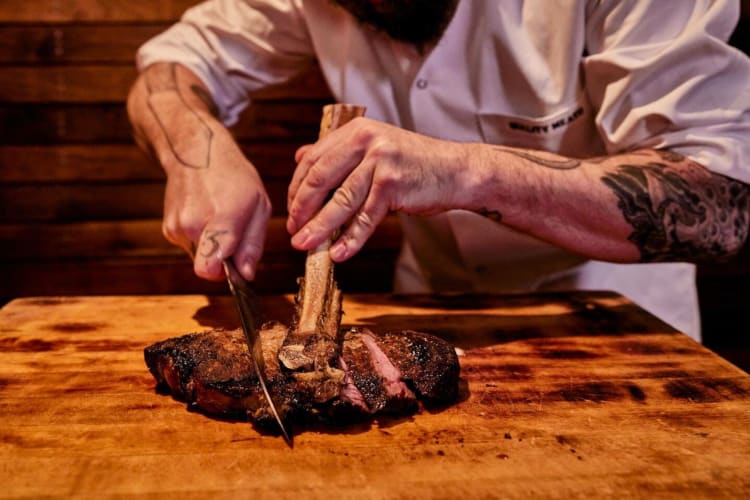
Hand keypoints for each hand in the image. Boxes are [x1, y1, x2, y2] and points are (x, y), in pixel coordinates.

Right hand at [161, 126, 270, 280]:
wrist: (197, 151)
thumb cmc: (235, 177)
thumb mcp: (259, 206)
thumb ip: (253, 244)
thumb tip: (246, 276)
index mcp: (220, 220)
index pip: (209, 269)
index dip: (226, 276)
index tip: (238, 266)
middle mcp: (192, 226)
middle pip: (208, 268)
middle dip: (224, 261)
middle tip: (236, 235)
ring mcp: (176, 227)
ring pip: (200, 258)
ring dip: (213, 248)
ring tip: (220, 219)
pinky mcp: (169, 229)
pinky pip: (192, 247)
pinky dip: (202, 239)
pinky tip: (207, 216)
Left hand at [286, 118, 468, 260]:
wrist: (457, 171)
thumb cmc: (415, 164)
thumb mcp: (375, 148)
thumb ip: (339, 151)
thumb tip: (300, 157)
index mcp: (356, 130)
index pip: (313, 160)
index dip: (297, 188)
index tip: (292, 210)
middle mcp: (366, 140)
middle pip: (321, 179)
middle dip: (302, 209)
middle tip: (293, 231)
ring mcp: (380, 161)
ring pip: (340, 201)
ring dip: (319, 227)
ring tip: (305, 245)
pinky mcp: (393, 184)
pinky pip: (365, 217)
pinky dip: (351, 238)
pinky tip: (339, 253)